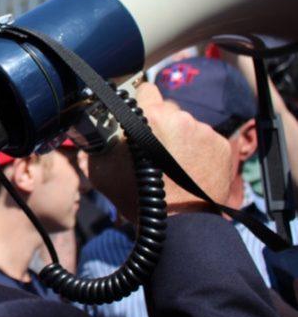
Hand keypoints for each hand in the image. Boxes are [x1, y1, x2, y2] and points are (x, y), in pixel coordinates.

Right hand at [87, 83, 231, 222]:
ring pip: (186, 124)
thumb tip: (94, 128)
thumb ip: (97, 142)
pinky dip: (197, 149)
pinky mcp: (222, 145)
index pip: (145, 89)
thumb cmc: (137, 200)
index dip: (139, 102)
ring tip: (172, 164)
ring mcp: (204, 131)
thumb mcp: (100, 171)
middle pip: (167, 108)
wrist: (179, 227)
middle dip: (159, 123)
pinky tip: (188, 169)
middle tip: (152, 148)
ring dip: (179, 137)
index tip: (136, 117)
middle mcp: (180, 117)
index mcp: (149, 118)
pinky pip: (205, 138)